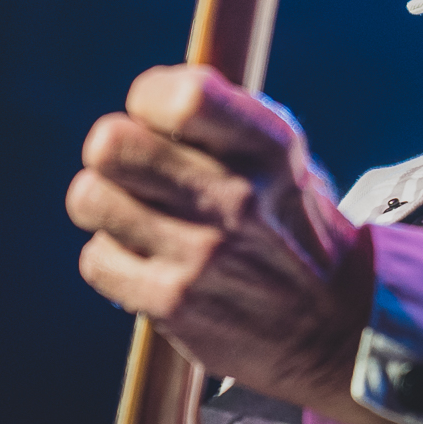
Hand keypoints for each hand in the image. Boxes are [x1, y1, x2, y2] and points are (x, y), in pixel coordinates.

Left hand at [66, 64, 388, 423]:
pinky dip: (114, 258)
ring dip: (107, 203)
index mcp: (269, 147)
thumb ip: (218, 119)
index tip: (158, 117)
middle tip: (134, 167)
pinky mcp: (170, 303)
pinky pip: (95, 258)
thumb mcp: (280, 157)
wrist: (332, 326)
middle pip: (111, 143)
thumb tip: (143, 101)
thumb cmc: (288, 221)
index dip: (150, 98)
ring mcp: (200, 254)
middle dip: (114, 150)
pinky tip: (149, 259)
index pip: (182, 97)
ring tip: (139, 213)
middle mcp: (235, 197)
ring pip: (89, 197)